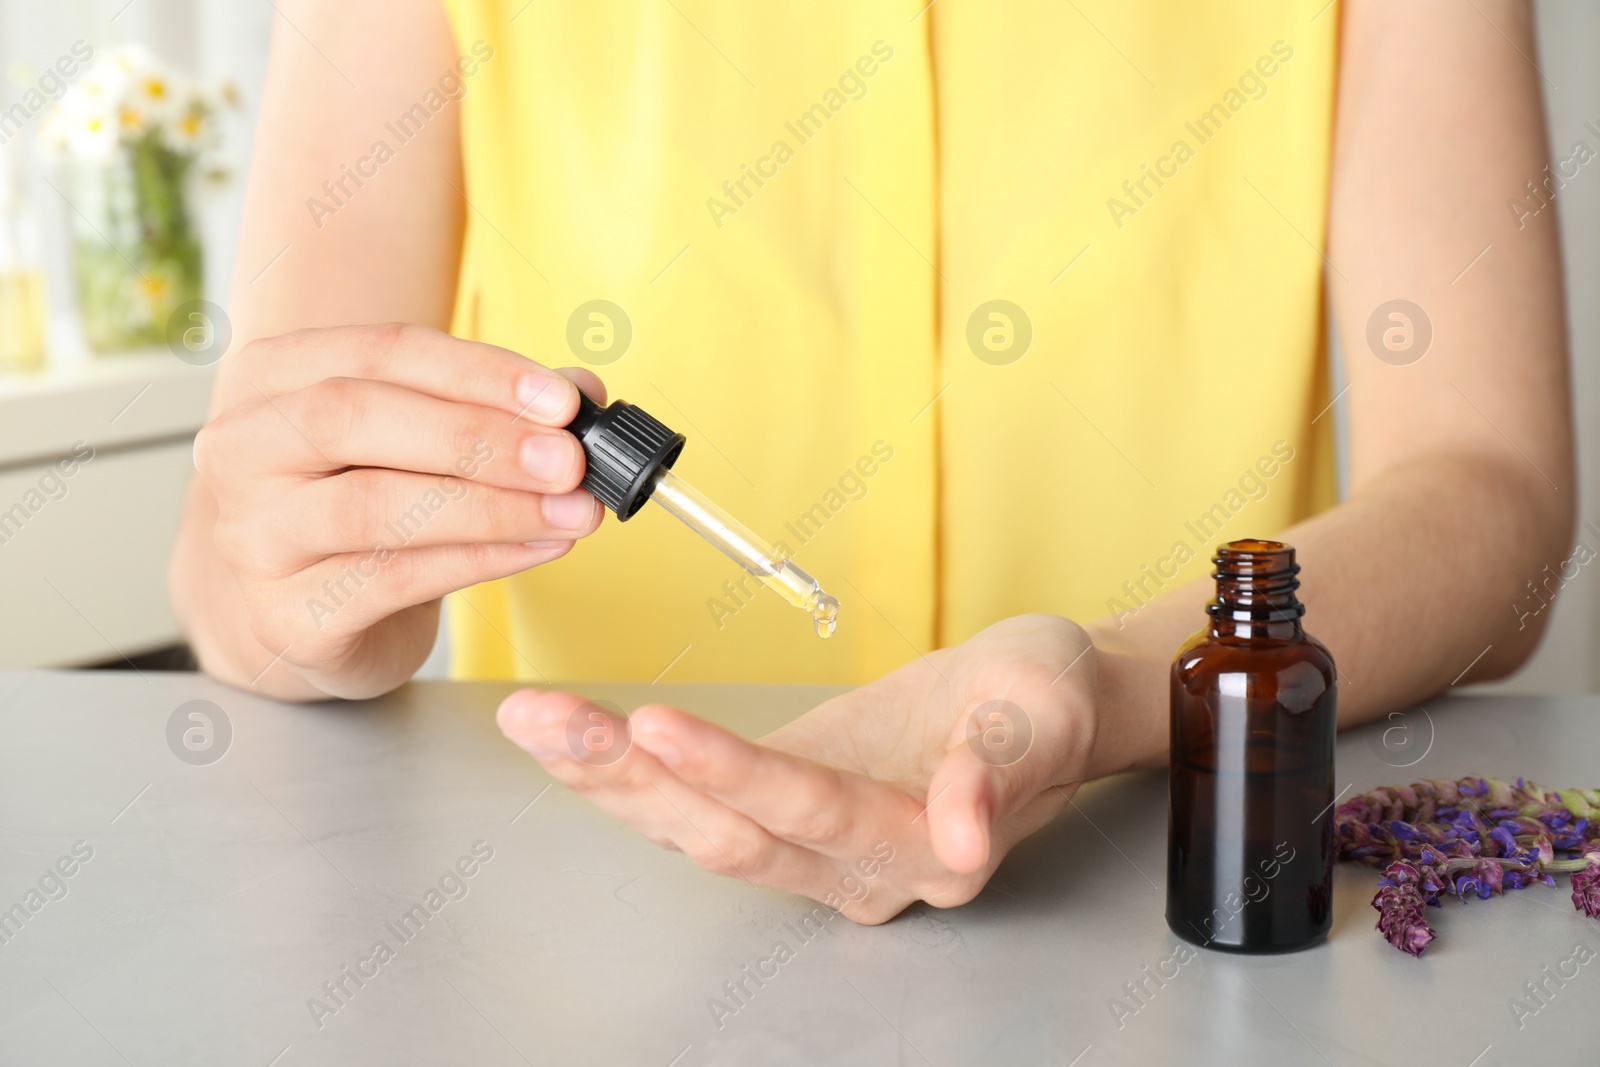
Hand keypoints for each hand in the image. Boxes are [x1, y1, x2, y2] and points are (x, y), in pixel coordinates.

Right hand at [190, 323, 604, 698]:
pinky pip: (389, 581)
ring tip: (571, 512)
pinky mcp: (286, 615)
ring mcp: (254, 536)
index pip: (381, 351)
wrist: (291, 617)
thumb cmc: (357, 509)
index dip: (478, 372)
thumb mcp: (417, 443)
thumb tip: (581, 392)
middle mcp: (245, 450)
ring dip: (490, 507)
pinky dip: (477, 562)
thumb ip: (493, 408)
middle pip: (356, 417)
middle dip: (478, 438)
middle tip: (568, 461)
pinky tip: (536, 549)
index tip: (561, 400)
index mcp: (273, 379)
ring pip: (372, 506)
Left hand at [496, 614, 1098, 921]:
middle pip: (726, 833)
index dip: (734, 772)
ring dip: (606, 775)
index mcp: (923, 847)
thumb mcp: (1043, 712)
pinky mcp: (783, 810)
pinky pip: (693, 801)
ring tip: (532, 719)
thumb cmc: (1046, 698)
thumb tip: (963, 833)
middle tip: (545, 720)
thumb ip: (1000, 771)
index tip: (657, 724)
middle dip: (628, 777)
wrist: (1038, 701)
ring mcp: (813, 847)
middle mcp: (856, 868)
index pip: (812, 812)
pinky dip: (627, 769)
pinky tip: (568, 733)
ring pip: (693, 826)